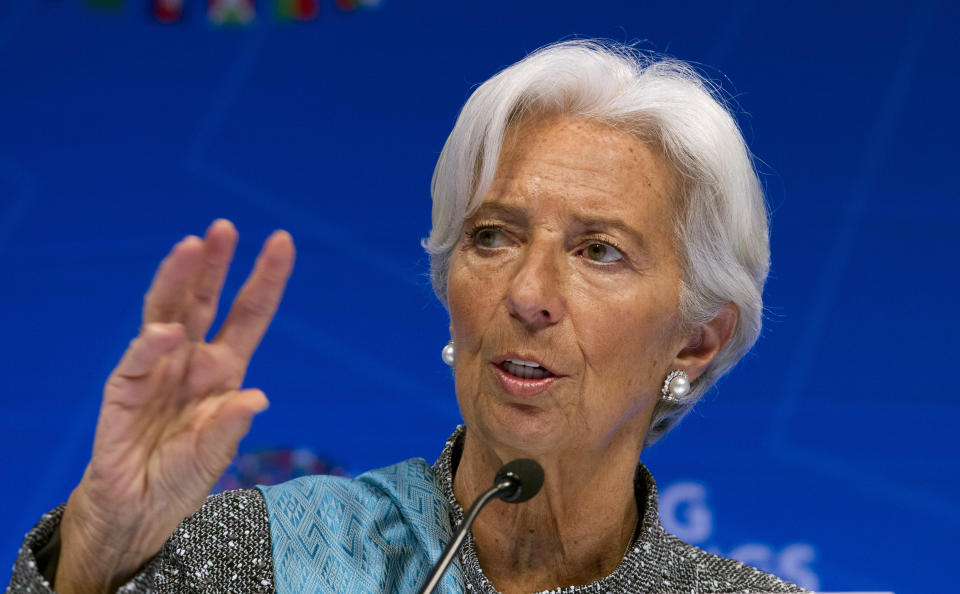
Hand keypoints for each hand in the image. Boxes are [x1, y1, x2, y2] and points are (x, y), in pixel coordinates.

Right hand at [55, 220, 294, 592]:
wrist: (139, 510)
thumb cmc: (182, 476)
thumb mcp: (215, 454)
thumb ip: (230, 425)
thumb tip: (256, 398)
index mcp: (224, 369)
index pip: (249, 314)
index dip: (266, 279)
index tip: (282, 241)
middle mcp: (192, 360)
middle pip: (204, 301)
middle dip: (215, 264)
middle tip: (225, 228)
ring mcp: (158, 370)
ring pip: (167, 313)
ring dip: (178, 280)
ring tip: (190, 247)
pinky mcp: (125, 391)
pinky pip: (137, 361)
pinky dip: (150, 345)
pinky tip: (165, 332)